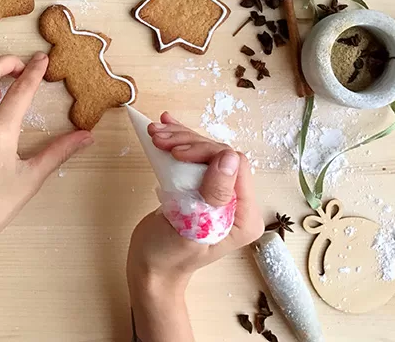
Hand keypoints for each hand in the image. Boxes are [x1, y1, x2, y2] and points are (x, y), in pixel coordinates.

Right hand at [127, 112, 262, 341]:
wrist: (150, 269)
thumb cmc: (169, 255)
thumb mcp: (192, 227)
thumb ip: (213, 193)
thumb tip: (229, 156)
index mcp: (244, 215)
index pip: (235, 165)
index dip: (206, 152)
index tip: (176, 153)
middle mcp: (237, 202)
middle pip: (219, 154)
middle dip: (188, 143)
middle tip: (159, 139)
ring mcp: (219, 193)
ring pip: (205, 151)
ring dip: (180, 139)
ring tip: (155, 133)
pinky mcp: (201, 187)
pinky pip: (195, 158)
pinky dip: (179, 142)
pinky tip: (165, 126)